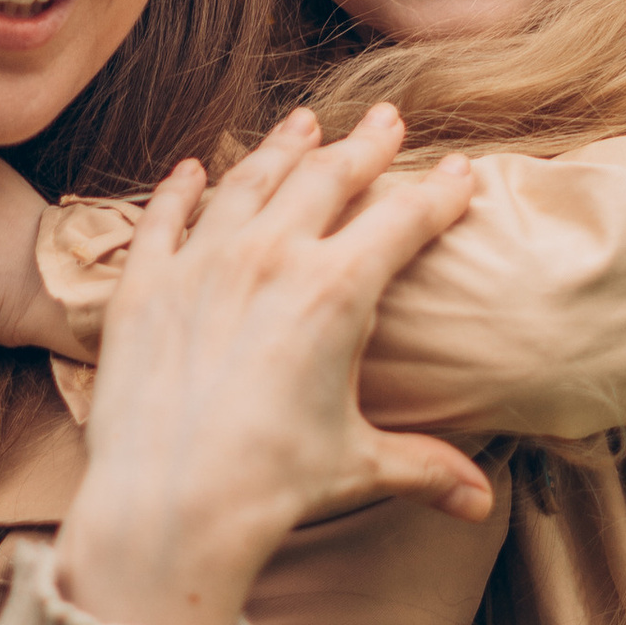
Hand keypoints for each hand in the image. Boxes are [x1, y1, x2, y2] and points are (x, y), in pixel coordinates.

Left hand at [57, 104, 488, 624]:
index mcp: (337, 291)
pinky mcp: (144, 284)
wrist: (170, 504)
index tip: (461, 170)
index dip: (441, 193)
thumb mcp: (357, 465)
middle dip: (365, 145)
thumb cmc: (270, 485)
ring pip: (249, 181)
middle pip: (328, 178)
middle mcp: (271, 257)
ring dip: (282, 149)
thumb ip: (423, 468)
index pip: (405, 220)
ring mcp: (202, 263)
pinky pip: (163, 217)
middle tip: (387, 120)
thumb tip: (481, 505)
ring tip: (303, 124)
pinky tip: (190, 169)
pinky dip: (178, 189)